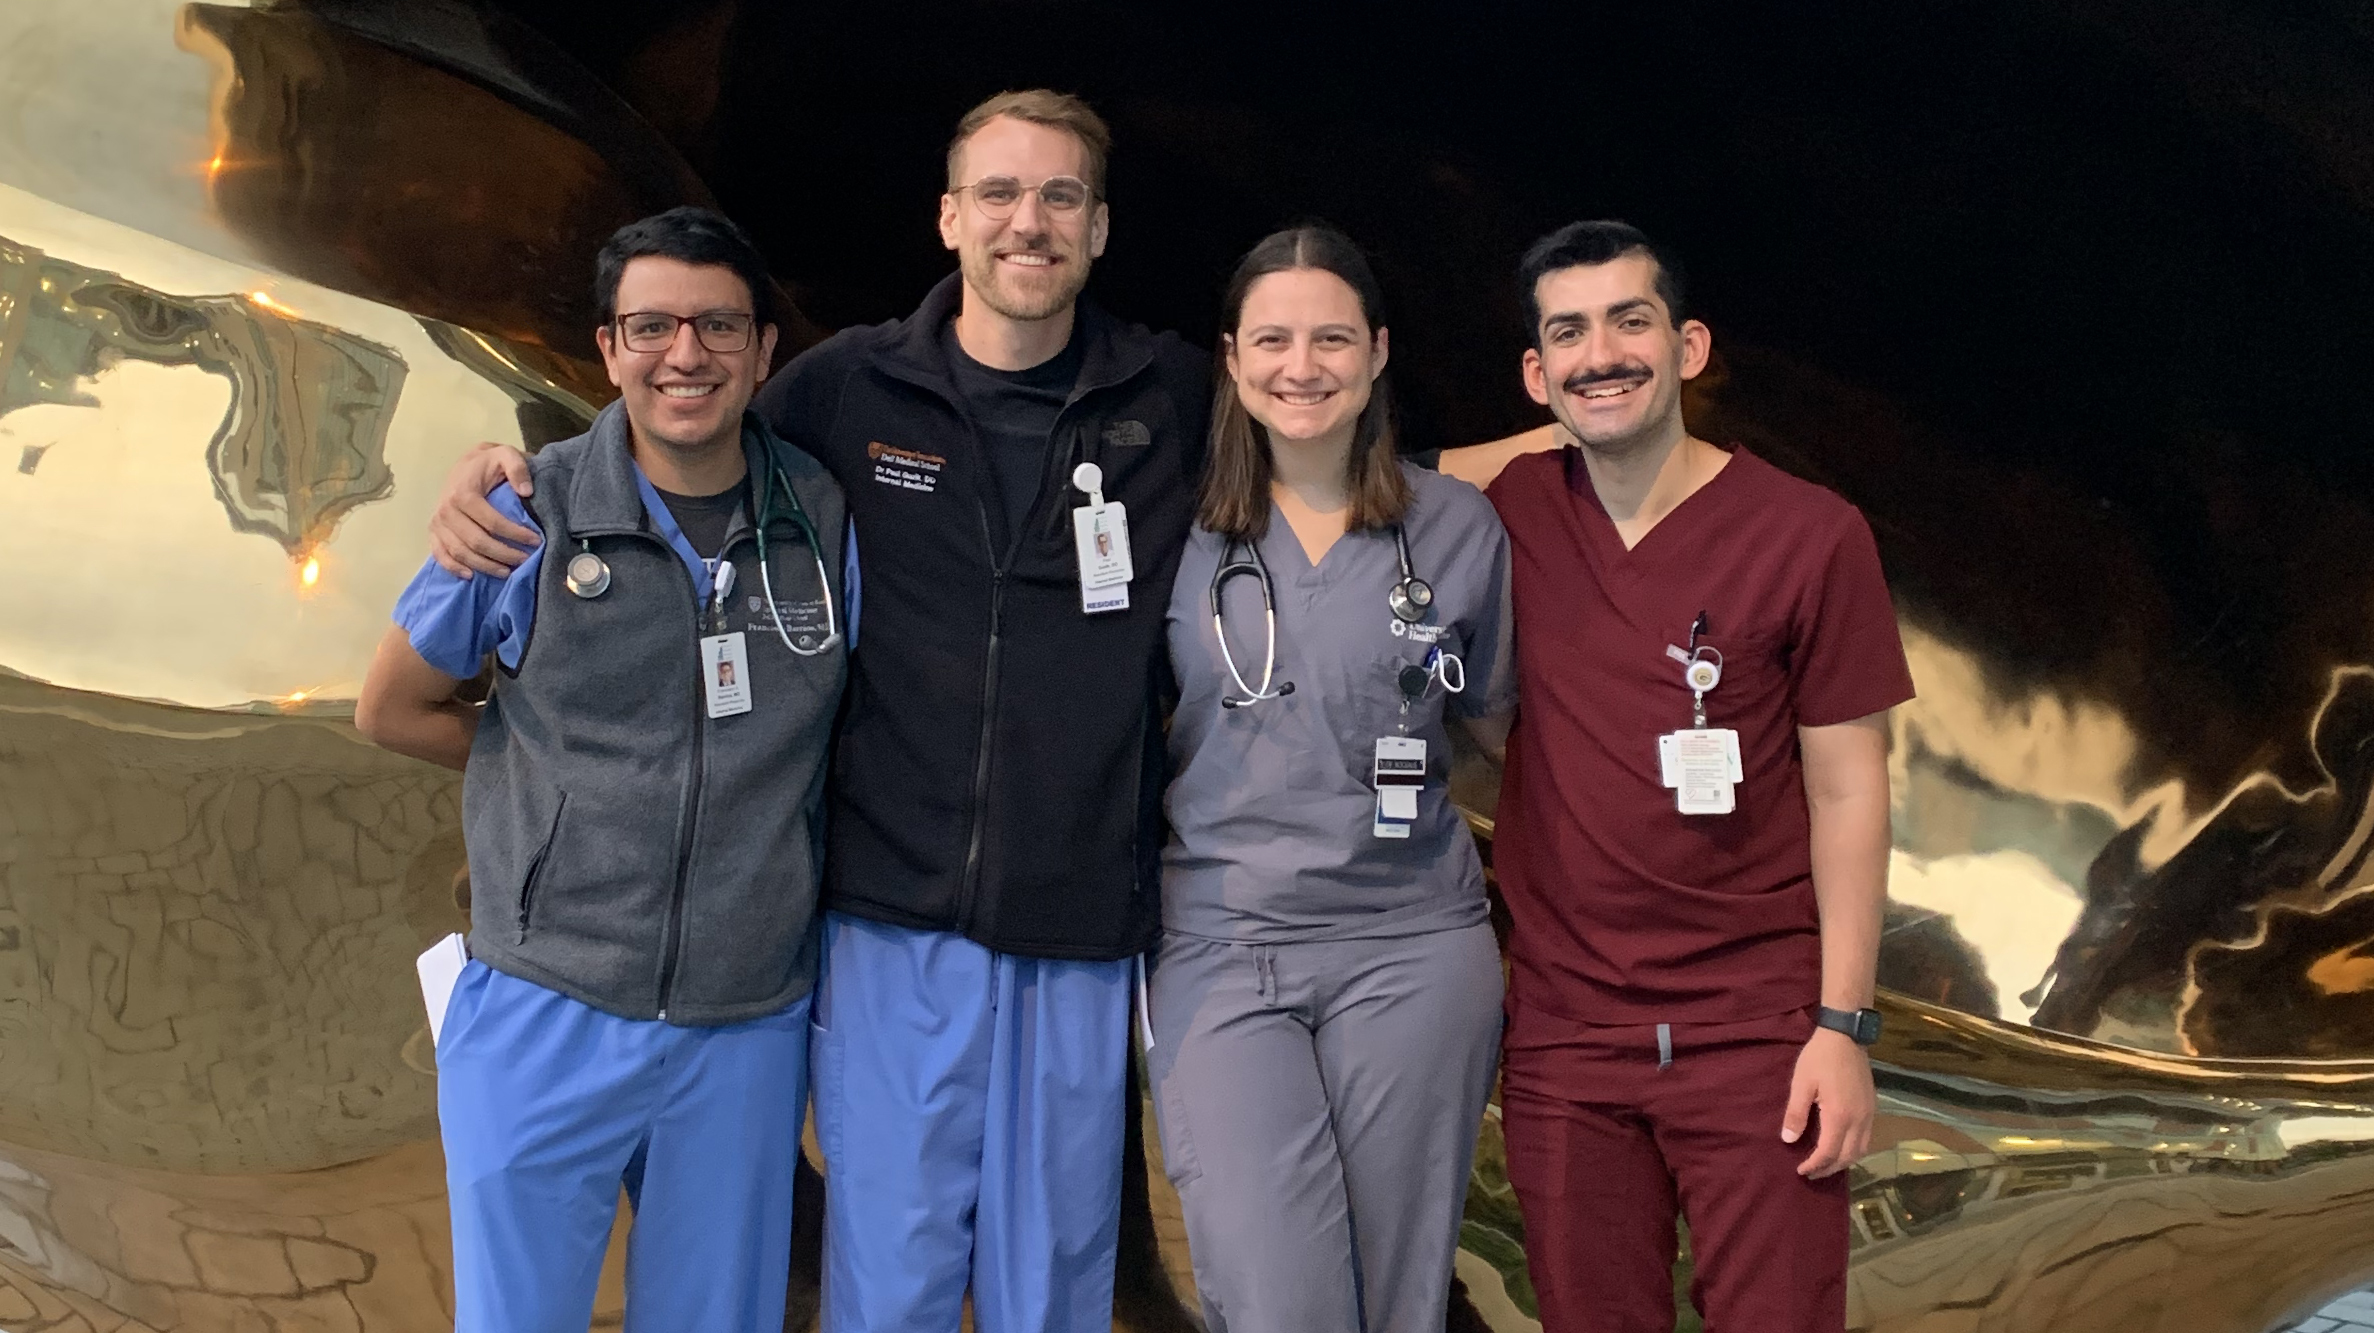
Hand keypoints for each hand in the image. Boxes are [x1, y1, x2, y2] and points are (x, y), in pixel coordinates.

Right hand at [428, 442, 537, 577]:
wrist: (466, 465)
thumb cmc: (489, 463)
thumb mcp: (506, 455)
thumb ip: (518, 468)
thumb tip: (526, 491)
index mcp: (463, 493)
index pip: (491, 522)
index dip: (515, 534)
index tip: (535, 541)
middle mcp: (446, 510)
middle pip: (476, 541)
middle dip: (503, 554)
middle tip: (524, 560)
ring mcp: (437, 523)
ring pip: (460, 553)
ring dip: (484, 566)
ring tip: (507, 572)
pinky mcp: (433, 532)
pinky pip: (440, 555)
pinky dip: (454, 568)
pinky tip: (472, 576)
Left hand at [1782, 1027, 1874, 1178]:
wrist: (1846, 1036)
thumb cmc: (1819, 1058)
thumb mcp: (1801, 1084)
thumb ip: (1796, 1114)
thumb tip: (1789, 1140)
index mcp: (1840, 1115)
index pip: (1828, 1152)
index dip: (1814, 1165)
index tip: (1800, 1170)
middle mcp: (1859, 1119)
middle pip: (1848, 1157)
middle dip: (1829, 1169)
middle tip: (1810, 1173)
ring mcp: (1869, 1114)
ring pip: (1861, 1150)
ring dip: (1844, 1162)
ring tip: (1825, 1164)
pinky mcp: (1872, 1108)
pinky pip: (1866, 1139)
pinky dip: (1854, 1150)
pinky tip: (1840, 1147)